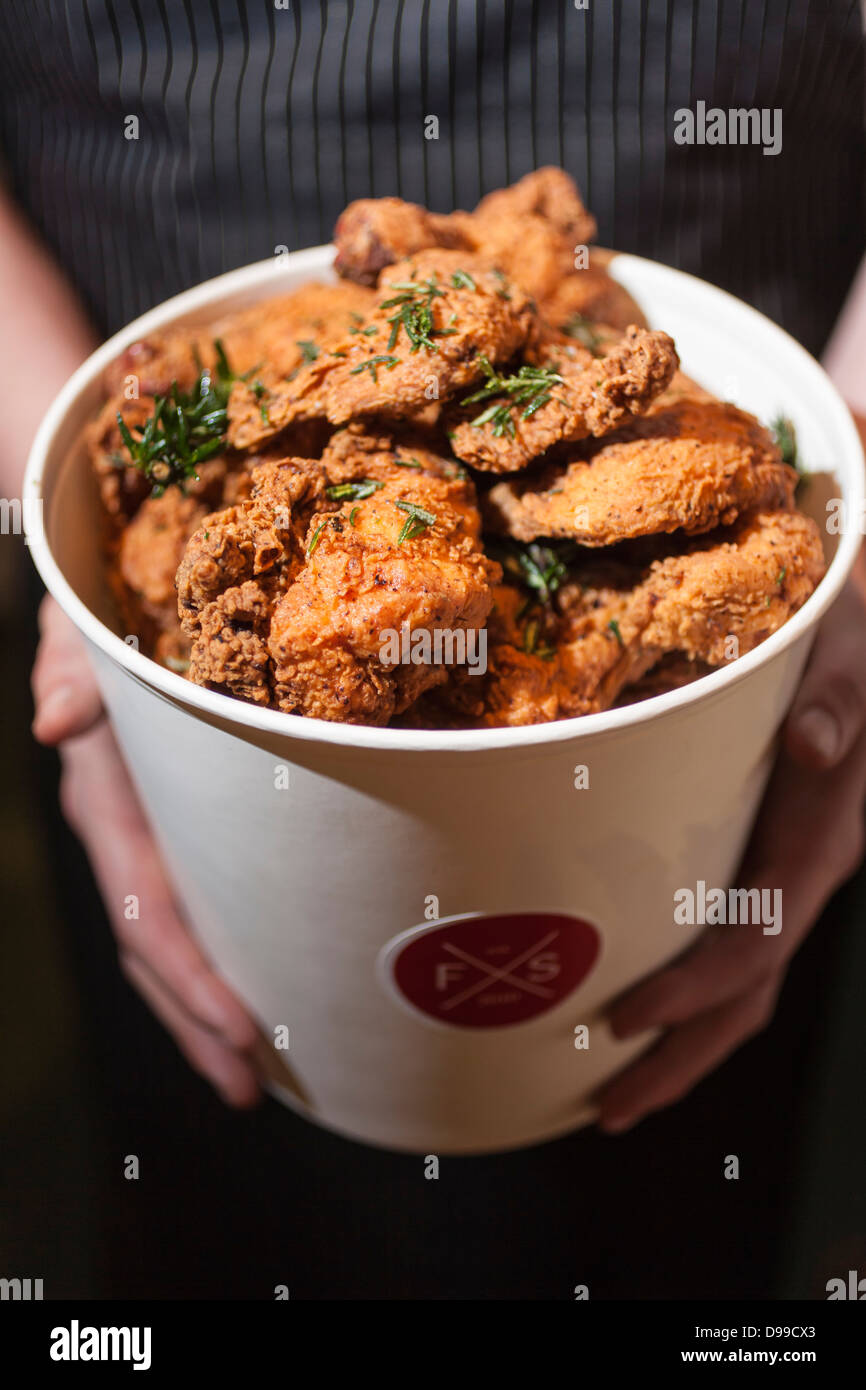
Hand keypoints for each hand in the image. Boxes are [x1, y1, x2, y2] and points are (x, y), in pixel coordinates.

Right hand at [31, 597, 260, 1106]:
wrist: (99, 609)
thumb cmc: (98, 620)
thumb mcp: (81, 633)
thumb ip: (70, 671)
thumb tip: (52, 721)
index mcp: (106, 800)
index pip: (146, 907)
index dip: (190, 974)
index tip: (242, 1029)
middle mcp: (123, 834)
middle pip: (155, 950)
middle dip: (197, 1023)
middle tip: (251, 1088)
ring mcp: (146, 839)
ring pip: (168, 944)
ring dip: (203, 1011)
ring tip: (252, 1074)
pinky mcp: (171, 832)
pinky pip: (187, 909)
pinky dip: (213, 961)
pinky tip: (252, 995)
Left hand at [597, 577, 865, 1132]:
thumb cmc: (857, 641)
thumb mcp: (854, 656)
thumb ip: (843, 700)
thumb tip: (813, 743)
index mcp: (821, 844)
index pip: (759, 943)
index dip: (696, 988)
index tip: (627, 1016)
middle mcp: (802, 874)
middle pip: (748, 995)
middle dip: (683, 1059)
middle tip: (609, 1111)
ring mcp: (784, 874)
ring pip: (742, 984)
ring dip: (682, 1043)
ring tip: (612, 1087)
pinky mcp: (764, 858)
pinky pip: (731, 944)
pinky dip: (688, 991)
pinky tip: (639, 1000)